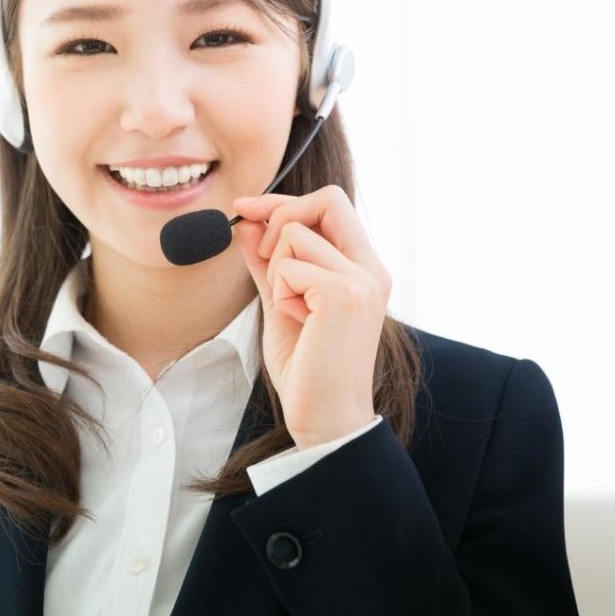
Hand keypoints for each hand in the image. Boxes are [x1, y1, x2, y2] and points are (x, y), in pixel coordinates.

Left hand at [231, 184, 391, 449]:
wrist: (324, 417)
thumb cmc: (307, 368)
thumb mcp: (281, 302)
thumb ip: (267, 262)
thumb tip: (248, 222)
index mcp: (363, 267)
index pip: (330, 203)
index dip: (283, 202)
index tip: (244, 209)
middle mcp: (370, 268)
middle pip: (327, 199)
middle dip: (280, 216)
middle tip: (265, 255)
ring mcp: (361, 280)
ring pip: (295, 234)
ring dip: (277, 271)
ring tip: (294, 311)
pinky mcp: (344, 295)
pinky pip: (289, 267)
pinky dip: (280, 293)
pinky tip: (299, 323)